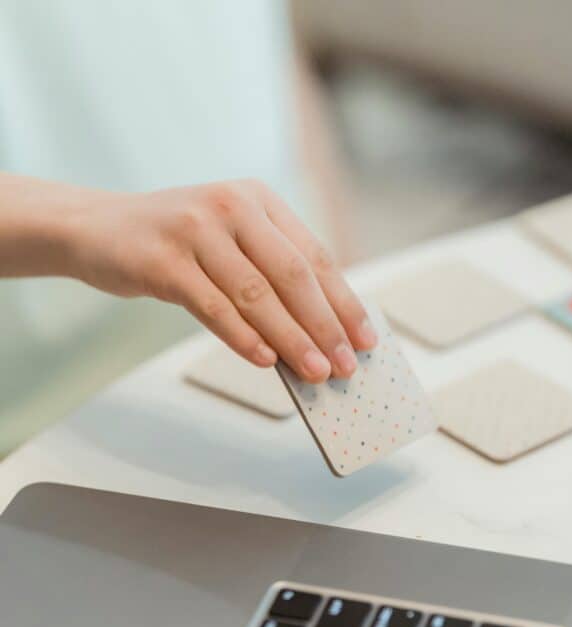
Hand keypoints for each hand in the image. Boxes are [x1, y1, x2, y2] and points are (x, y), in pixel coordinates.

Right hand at [67, 179, 375, 380]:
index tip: (365, 339)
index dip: (343, 302)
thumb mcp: (228, 240)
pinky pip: (213, 305)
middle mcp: (232, 206)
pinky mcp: (164, 260)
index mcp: (259, 200)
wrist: (96, 229)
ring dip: (291, 338)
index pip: (314, 256)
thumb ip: (268, 273)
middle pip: (292, 275)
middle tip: (345, 365)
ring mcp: (195, 229)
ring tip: (314, 371)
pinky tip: (265, 361)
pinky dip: (242, 337)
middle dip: (325, 326)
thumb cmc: (174, 243)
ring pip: (256, 294)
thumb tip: (318, 333)